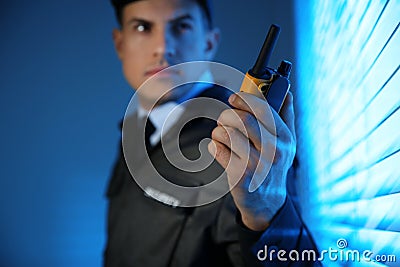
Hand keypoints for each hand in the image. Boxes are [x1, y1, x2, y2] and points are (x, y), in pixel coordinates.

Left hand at [208, 91, 295, 230]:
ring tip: (221, 135)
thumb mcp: (287, 143)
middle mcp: (273, 151)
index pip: (263, 108)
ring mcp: (256, 164)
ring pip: (226, 133)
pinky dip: (213, 145)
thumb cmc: (274, 166)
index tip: (234, 98)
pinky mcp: (239, 176)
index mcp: (285, 138)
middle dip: (227, 115)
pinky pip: (217, 150)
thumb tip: (286, 91)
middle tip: (224, 119)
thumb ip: (286, 116)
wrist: (267, 201)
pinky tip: (219, 149)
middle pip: (241, 119)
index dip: (244, 99)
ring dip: (218, 131)